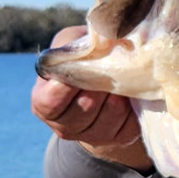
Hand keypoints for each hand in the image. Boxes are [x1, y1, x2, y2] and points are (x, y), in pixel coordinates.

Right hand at [31, 27, 153, 170]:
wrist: (103, 85)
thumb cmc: (82, 60)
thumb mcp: (71, 45)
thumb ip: (76, 44)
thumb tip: (103, 38)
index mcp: (44, 102)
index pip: (50, 102)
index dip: (65, 87)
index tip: (80, 68)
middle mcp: (65, 125)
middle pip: (83, 111)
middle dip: (99, 86)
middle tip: (109, 67)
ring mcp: (93, 136)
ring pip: (110, 117)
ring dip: (119, 94)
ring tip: (124, 77)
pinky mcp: (119, 139)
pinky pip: (130, 125)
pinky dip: (134, 107)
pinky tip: (133, 93)